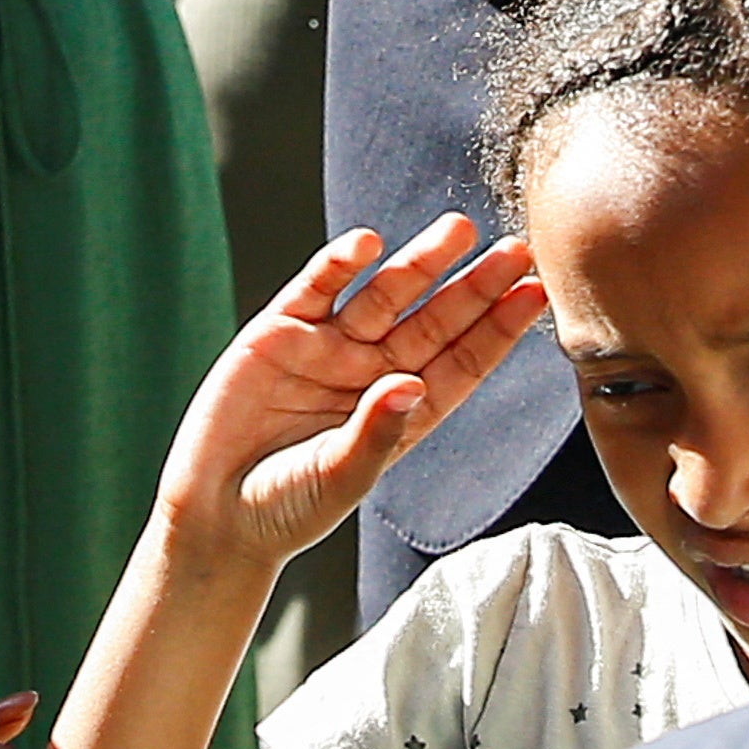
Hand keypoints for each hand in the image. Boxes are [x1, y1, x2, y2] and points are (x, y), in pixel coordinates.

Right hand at [155, 217, 548, 571]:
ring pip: (383, 294)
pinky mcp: (278, 333)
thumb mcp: (338, 480)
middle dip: (473, 286)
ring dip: (419, 262)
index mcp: (403, 410)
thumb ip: (375, 434)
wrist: (214, 518)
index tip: (534, 294)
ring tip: (458, 231)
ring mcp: (327, 348)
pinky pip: (315, 289)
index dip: (497, 328)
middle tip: (516, 250)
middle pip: (433, 319)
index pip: (461, 362)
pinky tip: (368, 244)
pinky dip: (338, 264)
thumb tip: (410, 385)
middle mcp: (372, 371)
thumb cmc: (286, 510)